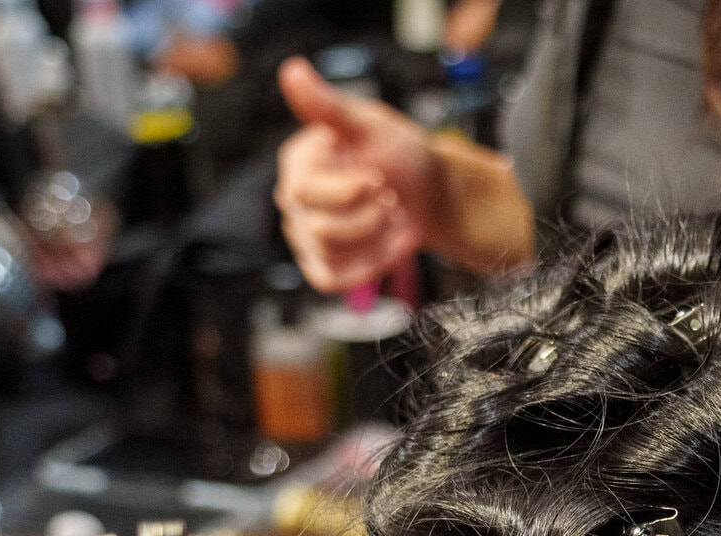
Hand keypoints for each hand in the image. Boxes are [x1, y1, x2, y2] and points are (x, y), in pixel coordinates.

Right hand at [275, 56, 435, 290]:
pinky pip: (332, 280)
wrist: (428, 194)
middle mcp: (294, 200)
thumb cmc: (400, 154)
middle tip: (386, 196)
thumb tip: (292, 70)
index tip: (377, 177)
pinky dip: (365, 266)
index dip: (348, 192)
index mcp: (297, 163)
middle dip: (367, 215)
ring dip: (371, 238)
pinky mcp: (323, 266)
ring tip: (386, 216)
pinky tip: (382, 244)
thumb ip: (328, 106)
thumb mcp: (369, 125)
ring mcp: (305, 236)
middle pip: (319, 229)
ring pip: (329, 255)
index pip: (304, 193)